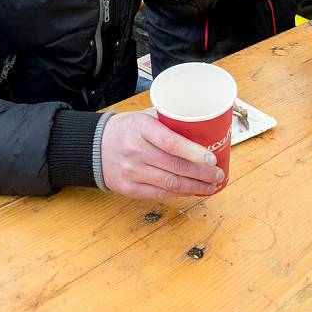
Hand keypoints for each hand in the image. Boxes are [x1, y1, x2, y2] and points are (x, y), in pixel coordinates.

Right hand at [101, 111, 223, 198]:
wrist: (94, 147)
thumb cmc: (126, 129)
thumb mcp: (143, 117)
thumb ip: (167, 121)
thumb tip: (201, 126)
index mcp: (140, 128)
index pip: (170, 142)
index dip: (193, 152)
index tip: (212, 158)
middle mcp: (135, 150)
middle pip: (174, 166)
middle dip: (202, 173)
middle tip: (218, 173)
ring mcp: (131, 172)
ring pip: (170, 184)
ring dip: (195, 187)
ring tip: (211, 185)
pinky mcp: (129, 188)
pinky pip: (160, 194)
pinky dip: (179, 194)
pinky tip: (192, 191)